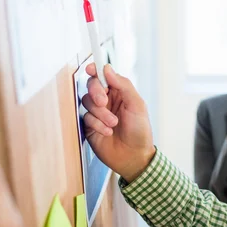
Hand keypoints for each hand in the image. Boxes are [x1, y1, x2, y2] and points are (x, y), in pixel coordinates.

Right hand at [82, 64, 155, 182]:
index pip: (104, 76)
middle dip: (96, 92)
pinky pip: (86, 118)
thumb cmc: (140, 131)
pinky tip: (108, 132)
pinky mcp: (90, 126)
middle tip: (104, 102)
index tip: (90, 69)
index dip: (95, 69)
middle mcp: (107, 100)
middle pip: (91, 86)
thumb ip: (123, 85)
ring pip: (87, 102)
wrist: (134, 157)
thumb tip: (107, 68)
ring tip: (113, 124)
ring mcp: (97, 113)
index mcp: (119, 92)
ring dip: (100, 113)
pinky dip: (97, 124)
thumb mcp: (137, 105)